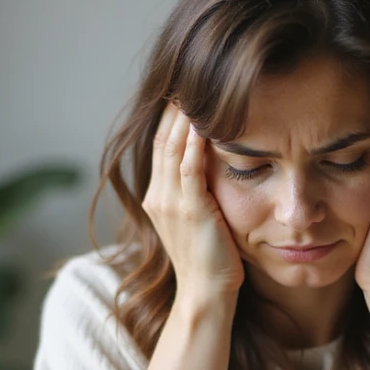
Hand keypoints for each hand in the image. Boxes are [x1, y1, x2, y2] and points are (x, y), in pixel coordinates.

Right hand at [142, 103, 243, 301]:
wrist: (206, 295)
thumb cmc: (210, 263)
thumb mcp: (198, 223)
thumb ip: (198, 195)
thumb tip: (213, 169)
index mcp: (157, 198)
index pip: (161, 145)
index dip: (171, 116)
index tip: (185, 90)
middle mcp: (157, 196)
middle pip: (163, 138)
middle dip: (176, 107)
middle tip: (190, 75)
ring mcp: (171, 203)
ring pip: (173, 147)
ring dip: (185, 116)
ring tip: (198, 87)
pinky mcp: (191, 210)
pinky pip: (189, 167)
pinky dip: (196, 141)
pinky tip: (206, 120)